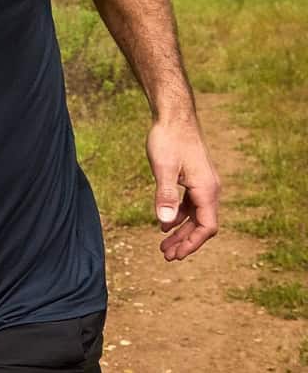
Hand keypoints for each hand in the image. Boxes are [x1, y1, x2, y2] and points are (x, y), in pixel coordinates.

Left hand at [146, 119, 220, 260]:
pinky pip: (190, 204)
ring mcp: (202, 183)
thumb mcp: (163, 168)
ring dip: (181, 230)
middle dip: (185, 241)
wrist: (173, 115)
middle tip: (167, 256)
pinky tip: (164, 223)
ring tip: (164, 245)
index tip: (176, 255)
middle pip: (202, 224)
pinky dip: (179, 215)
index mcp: (206, 189)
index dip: (192, 243)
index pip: (207, 227)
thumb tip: (165, 223)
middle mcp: (209, 188)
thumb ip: (165, 195)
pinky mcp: (193, 177)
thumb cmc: (168, 139)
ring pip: (195, 215)